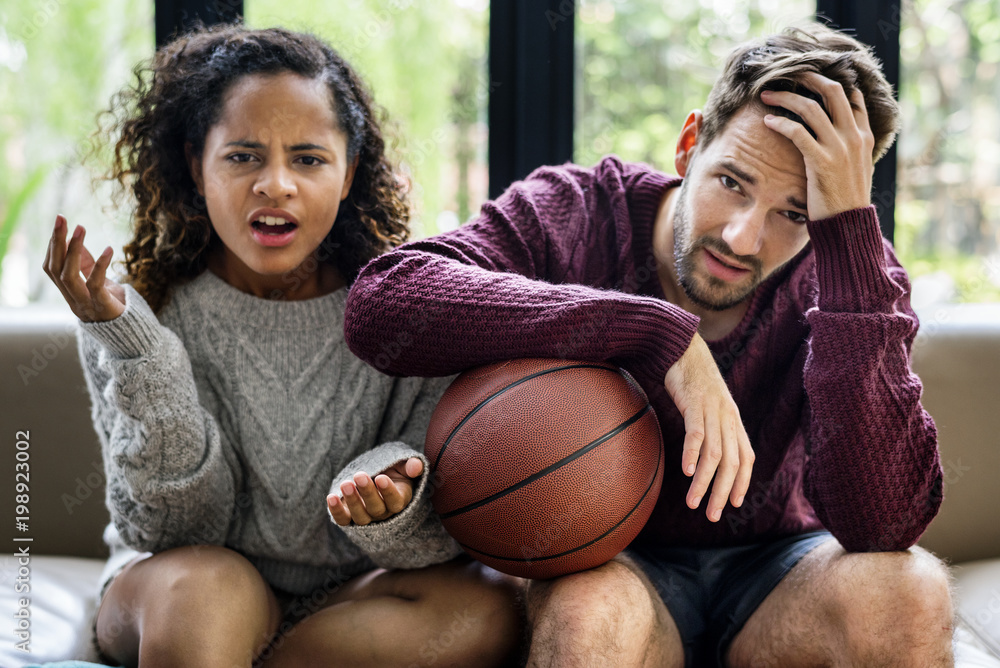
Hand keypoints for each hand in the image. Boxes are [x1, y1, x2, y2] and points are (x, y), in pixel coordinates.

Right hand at [43, 215, 125, 322]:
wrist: (133, 335)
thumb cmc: (115, 306)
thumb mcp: (98, 283)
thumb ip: (85, 265)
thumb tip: (77, 241)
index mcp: (69, 294)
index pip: (51, 268)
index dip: (53, 247)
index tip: (60, 225)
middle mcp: (72, 300)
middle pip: (56, 269)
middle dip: (57, 242)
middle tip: (62, 218)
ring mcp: (86, 305)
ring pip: (68, 276)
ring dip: (72, 250)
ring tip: (81, 228)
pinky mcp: (103, 307)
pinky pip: (96, 284)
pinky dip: (100, 265)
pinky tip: (109, 249)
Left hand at [327, 457, 422, 525]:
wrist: (374, 476)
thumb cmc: (392, 470)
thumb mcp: (402, 464)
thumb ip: (410, 465)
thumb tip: (416, 466)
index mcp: (400, 499)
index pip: (396, 501)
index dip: (389, 492)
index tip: (381, 478)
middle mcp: (384, 512)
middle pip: (377, 509)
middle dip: (368, 493)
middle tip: (359, 476)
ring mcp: (366, 517)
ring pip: (360, 517)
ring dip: (352, 501)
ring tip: (345, 484)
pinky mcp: (349, 517)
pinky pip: (343, 520)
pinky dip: (336, 511)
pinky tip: (331, 497)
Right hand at [664, 332, 753, 521]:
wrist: (685, 350)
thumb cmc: (694, 382)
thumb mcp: (710, 407)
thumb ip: (713, 429)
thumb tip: (708, 454)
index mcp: (733, 421)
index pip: (746, 459)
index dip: (742, 483)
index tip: (734, 505)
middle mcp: (728, 419)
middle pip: (732, 463)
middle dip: (723, 493)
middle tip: (713, 516)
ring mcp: (712, 411)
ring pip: (715, 454)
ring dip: (705, 482)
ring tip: (693, 503)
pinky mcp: (695, 404)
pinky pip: (696, 433)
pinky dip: (693, 454)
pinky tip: (687, 472)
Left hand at [760, 72, 875, 220]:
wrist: (848, 225)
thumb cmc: (845, 199)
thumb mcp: (855, 167)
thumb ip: (848, 147)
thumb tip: (833, 134)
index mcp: (864, 135)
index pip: (852, 96)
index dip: (830, 81)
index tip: (809, 76)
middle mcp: (854, 136)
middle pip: (832, 91)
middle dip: (807, 78)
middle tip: (786, 74)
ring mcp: (840, 148)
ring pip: (811, 107)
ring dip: (786, 97)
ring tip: (767, 95)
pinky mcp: (822, 161)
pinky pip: (798, 133)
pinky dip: (780, 123)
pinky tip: (767, 121)